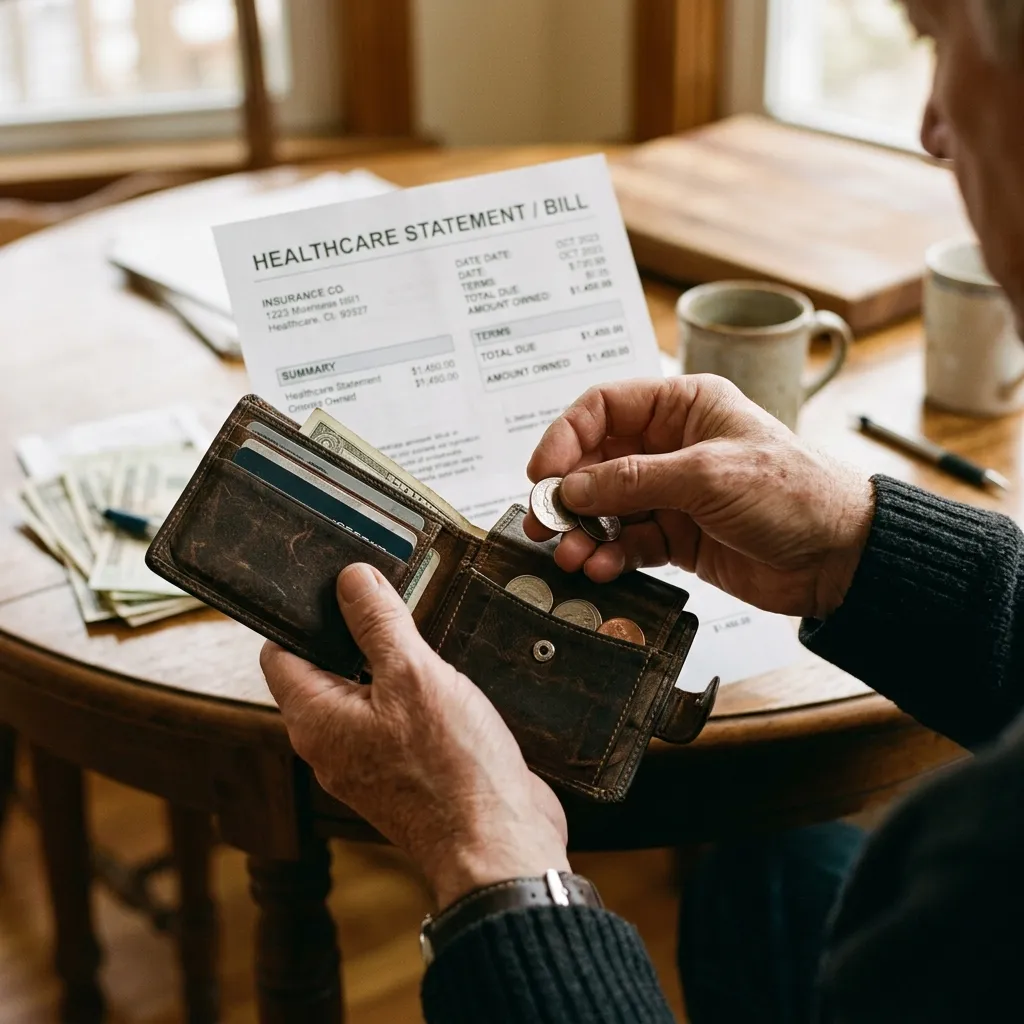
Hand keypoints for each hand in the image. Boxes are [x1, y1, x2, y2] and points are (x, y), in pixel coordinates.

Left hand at [260, 563, 568, 909]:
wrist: (499, 843)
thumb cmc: (452, 771)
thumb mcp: (413, 675)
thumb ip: (378, 623)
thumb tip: (351, 580)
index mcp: (316, 720)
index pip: (280, 653)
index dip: (302, 614)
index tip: (335, 585)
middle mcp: (333, 743)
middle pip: (325, 668)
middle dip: (354, 633)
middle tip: (389, 601)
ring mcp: (370, 759)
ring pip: (366, 692)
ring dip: (391, 663)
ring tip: (423, 637)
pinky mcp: (406, 769)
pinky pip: (397, 717)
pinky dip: (415, 692)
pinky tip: (446, 678)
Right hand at [525, 375, 873, 618]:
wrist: (839, 557)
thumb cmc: (796, 493)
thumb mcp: (708, 474)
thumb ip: (633, 481)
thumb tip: (572, 488)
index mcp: (683, 406)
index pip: (604, 408)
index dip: (565, 437)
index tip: (544, 473)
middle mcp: (672, 446)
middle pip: (596, 462)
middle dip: (568, 493)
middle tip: (544, 520)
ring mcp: (673, 493)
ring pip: (607, 508)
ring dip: (585, 532)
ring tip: (572, 555)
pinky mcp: (677, 536)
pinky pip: (629, 543)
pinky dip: (611, 556)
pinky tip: (602, 568)